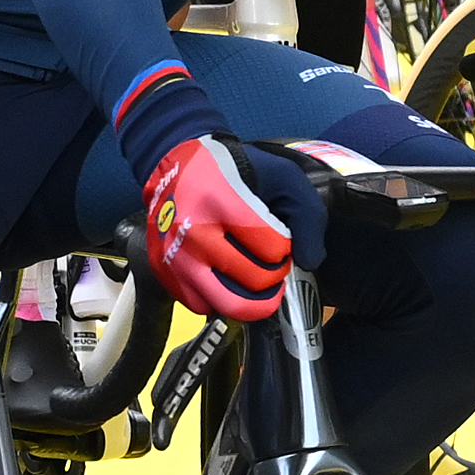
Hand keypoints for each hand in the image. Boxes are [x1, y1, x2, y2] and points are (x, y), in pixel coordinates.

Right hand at [134, 134, 293, 324]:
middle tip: (272, 261)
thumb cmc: (232, 171)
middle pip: (256, 281)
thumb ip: (306, 215)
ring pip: (230, 305)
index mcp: (223, 203)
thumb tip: (309, 261)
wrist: (173, 167)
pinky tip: (226, 277)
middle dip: (275, 274)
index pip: (274, 248)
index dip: (286, 246)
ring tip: (257, 280)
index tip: (279, 236)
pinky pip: (203, 307)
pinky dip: (221, 299)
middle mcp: (196, 234)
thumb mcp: (281, 176)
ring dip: (253, 298)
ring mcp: (177, 258)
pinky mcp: (165, 274)